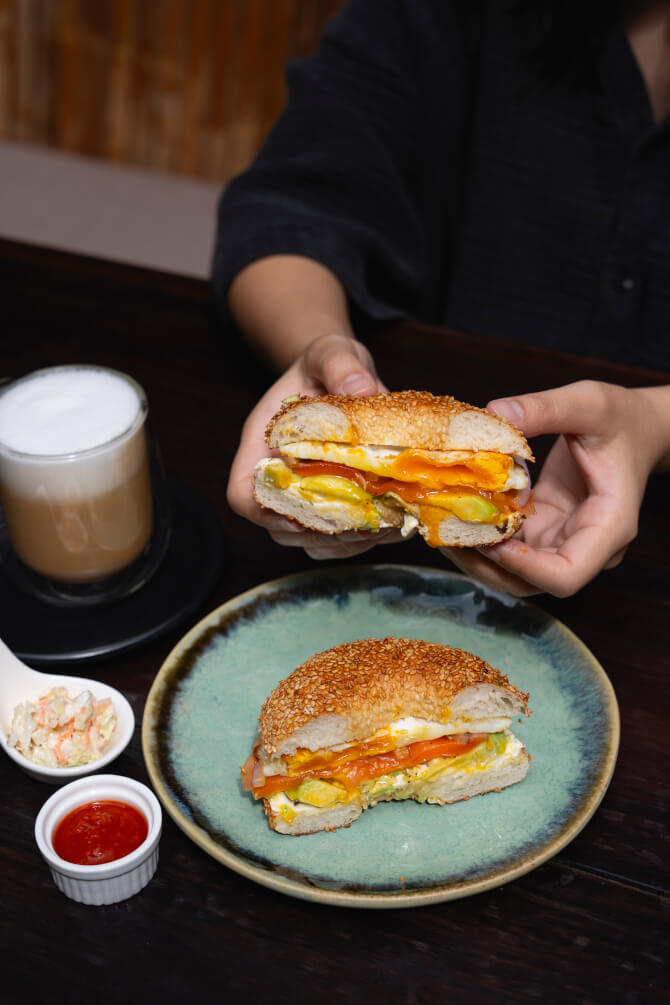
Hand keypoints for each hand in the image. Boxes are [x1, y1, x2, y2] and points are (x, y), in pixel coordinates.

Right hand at [227, 333, 406, 556]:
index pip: (243, 493)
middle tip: (363, 527)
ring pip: (308, 540)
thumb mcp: (331, 352)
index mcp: (262, 443)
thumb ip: (340, 364)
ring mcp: (303, 492)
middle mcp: (278, 474)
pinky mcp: (329, 500)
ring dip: (344, 545)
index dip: (266, 513)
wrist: (337, 369)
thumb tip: (363, 388)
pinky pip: (335, 538)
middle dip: (320, 534)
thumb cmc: (325, 362)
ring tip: (383, 530)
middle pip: (278, 528)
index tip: (304, 515)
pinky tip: (392, 527)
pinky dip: (360, 542)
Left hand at [443, 381, 669, 596]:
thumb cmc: (621, 418)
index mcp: (609, 525)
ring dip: (477, 558)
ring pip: (516, 573)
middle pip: (533, 584)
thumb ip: (545, 408)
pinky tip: (454, 514)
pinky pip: (511, 548)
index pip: (567, 574)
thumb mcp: (589, 403)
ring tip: (440, 530)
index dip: (526, 570)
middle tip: (445, 538)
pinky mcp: (545, 530)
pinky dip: (482, 537)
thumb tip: (495, 413)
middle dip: (486, 567)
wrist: (636, 427)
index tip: (492, 543)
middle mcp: (587, 545)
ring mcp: (564, 540)